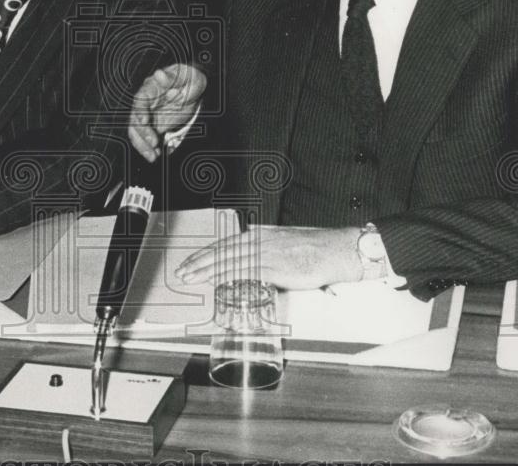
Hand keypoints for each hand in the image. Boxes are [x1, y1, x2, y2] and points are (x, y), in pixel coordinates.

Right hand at [128, 63, 205, 161]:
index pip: (140, 99)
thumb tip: (159, 74)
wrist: (193, 90)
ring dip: (142, 145)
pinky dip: (149, 148)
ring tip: (153, 156)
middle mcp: (145, 103)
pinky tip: (156, 155)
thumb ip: (171, 77)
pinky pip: (146, 139)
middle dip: (142, 133)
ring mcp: (148, 116)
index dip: (140, 111)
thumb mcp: (186, 76)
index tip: (144, 121)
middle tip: (153, 143)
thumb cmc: (189, 79)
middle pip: (135, 119)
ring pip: (137, 132)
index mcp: (151, 88)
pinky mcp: (153, 126)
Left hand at [174, 225, 363, 288]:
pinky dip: (228, 276)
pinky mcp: (275, 266)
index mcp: (260, 235)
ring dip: (206, 270)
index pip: (225, 244)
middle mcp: (259, 241)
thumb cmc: (314, 250)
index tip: (191, 263)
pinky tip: (216, 281)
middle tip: (181, 272)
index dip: (205, 254)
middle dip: (198, 262)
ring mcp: (266, 253)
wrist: (336, 250)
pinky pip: (245, 271)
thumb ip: (266, 251)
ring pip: (229, 260)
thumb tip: (253, 262)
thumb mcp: (284, 245)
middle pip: (222, 251)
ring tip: (190, 278)